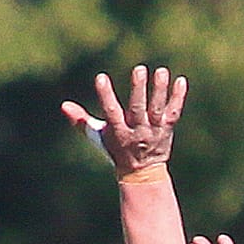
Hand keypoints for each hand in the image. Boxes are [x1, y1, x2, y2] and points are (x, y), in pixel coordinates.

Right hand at [61, 65, 186, 177]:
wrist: (143, 173)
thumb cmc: (117, 149)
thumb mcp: (99, 138)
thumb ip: (82, 121)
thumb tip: (63, 106)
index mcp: (119, 134)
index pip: (111, 113)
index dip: (106, 96)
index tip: (100, 77)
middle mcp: (138, 133)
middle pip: (138, 110)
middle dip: (138, 90)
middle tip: (139, 69)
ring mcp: (154, 131)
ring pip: (158, 110)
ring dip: (159, 91)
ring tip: (161, 71)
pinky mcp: (167, 129)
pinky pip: (174, 113)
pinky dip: (178, 98)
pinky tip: (180, 80)